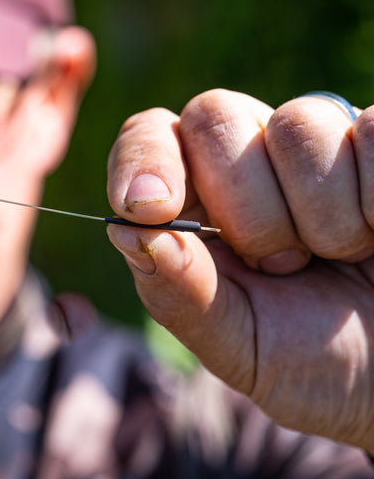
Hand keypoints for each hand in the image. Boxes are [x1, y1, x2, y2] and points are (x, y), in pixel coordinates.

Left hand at [106, 88, 373, 452]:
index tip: (151, 207)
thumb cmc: (318, 363)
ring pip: (297, 124)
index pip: (148, 135)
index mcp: (194, 200)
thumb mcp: (242, 349)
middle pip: (213, 116)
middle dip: (247, 206)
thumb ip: (181, 296)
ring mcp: (321, 141)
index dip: (144, 159)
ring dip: (324, 215)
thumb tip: (128, 233)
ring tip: (342, 255)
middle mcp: (249, 156)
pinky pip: (372, 131)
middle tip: (284, 265)